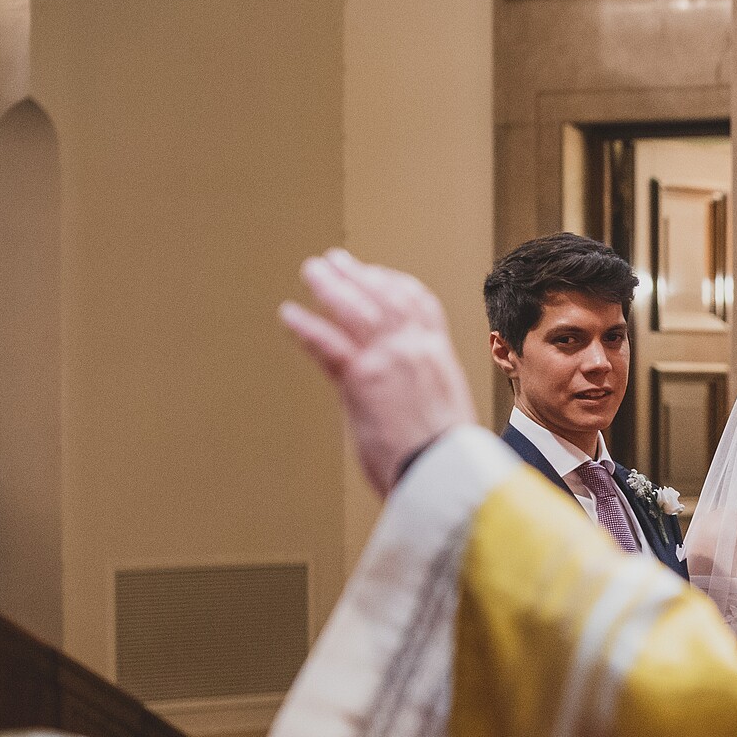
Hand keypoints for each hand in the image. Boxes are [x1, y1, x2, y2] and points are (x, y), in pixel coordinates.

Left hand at [280, 249, 477, 494]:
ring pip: (356, 309)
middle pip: (384, 297)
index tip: (380, 273)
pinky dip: (307, 326)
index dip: (398, 284)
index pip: (421, 305)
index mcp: (439, 357)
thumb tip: (403, 395)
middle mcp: (415, 350)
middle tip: (337, 261)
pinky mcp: (362, 380)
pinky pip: (328, 344)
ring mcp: (389, 361)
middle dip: (359, 275)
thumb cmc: (446, 458)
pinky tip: (290, 314)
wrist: (445, 475)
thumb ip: (419, 390)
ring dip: (331, 286)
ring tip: (313, 271)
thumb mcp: (444, 411)